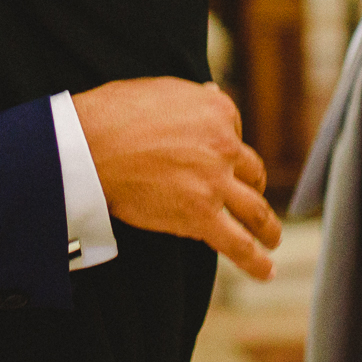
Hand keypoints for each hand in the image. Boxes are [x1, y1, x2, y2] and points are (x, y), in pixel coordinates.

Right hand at [73, 78, 280, 280]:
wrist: (89, 146)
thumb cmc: (114, 115)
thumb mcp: (161, 90)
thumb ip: (193, 97)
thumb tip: (212, 92)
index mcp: (218, 110)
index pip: (235, 135)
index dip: (226, 151)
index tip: (218, 162)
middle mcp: (225, 145)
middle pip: (252, 171)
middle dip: (255, 187)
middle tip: (253, 199)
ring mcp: (215, 182)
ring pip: (255, 211)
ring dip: (268, 228)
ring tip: (272, 239)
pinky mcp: (201, 215)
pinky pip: (237, 244)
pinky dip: (256, 261)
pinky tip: (266, 271)